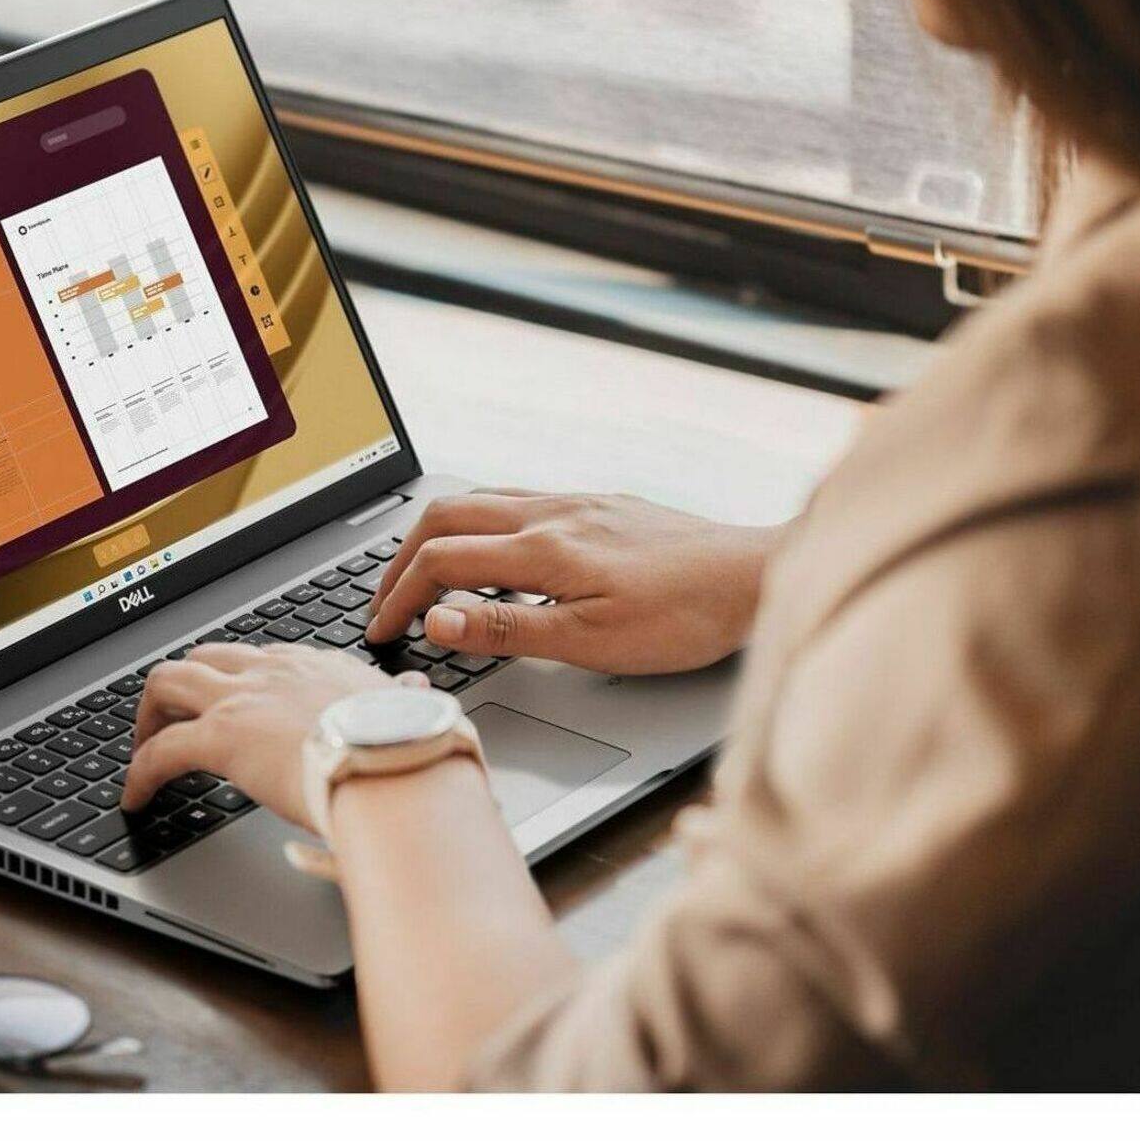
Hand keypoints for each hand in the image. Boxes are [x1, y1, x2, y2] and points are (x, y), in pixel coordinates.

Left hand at [125, 643, 415, 826]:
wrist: (396, 763)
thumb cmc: (409, 747)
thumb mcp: (410, 711)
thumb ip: (404, 700)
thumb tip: (416, 693)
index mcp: (319, 667)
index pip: (262, 659)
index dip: (238, 679)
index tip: (231, 701)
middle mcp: (276, 672)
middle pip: (207, 657)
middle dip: (182, 687)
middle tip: (172, 721)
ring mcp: (244, 700)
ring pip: (168, 681)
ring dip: (149, 716)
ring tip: (141, 749)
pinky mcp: (221, 738)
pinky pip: (159, 751)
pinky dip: (139, 772)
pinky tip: (135, 797)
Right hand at [367, 490, 787, 674]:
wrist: (757, 576)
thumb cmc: (686, 617)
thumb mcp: (591, 642)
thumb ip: (506, 627)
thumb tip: (435, 617)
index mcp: (543, 549)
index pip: (441, 560)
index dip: (399, 595)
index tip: (382, 629)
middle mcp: (554, 513)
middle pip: (448, 514)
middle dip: (403, 554)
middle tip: (387, 597)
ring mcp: (579, 503)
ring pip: (483, 498)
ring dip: (440, 532)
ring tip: (425, 571)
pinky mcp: (602, 505)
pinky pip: (520, 499)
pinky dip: (483, 522)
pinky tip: (498, 550)